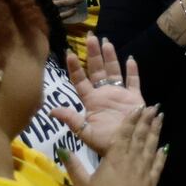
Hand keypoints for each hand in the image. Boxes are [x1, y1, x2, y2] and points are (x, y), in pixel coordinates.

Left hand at [54, 35, 144, 153]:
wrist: (128, 149)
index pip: (80, 80)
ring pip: (113, 71)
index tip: (69, 53)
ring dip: (110, 57)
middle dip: (93, 54)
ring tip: (106, 42)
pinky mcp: (135, 97)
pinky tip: (130, 59)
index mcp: (91, 101)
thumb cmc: (106, 143)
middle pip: (97, 70)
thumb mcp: (86, 132)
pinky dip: (132, 70)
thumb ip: (71, 119)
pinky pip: (133, 81)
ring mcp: (120, 94)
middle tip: (91, 36)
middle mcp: (104, 94)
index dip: (75, 67)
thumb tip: (51, 111)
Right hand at [63, 104, 165, 185]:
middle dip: (147, 120)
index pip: (124, 133)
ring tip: (161, 119)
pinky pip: (158, 164)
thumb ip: (73, 165)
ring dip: (156, 131)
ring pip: (151, 145)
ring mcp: (144, 169)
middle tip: (154, 106)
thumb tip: (62, 149)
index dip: (132, 119)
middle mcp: (132, 158)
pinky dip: (162, 154)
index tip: (139, 107)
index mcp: (115, 156)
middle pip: (140, 135)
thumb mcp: (83, 184)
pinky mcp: (152, 180)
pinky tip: (165, 147)